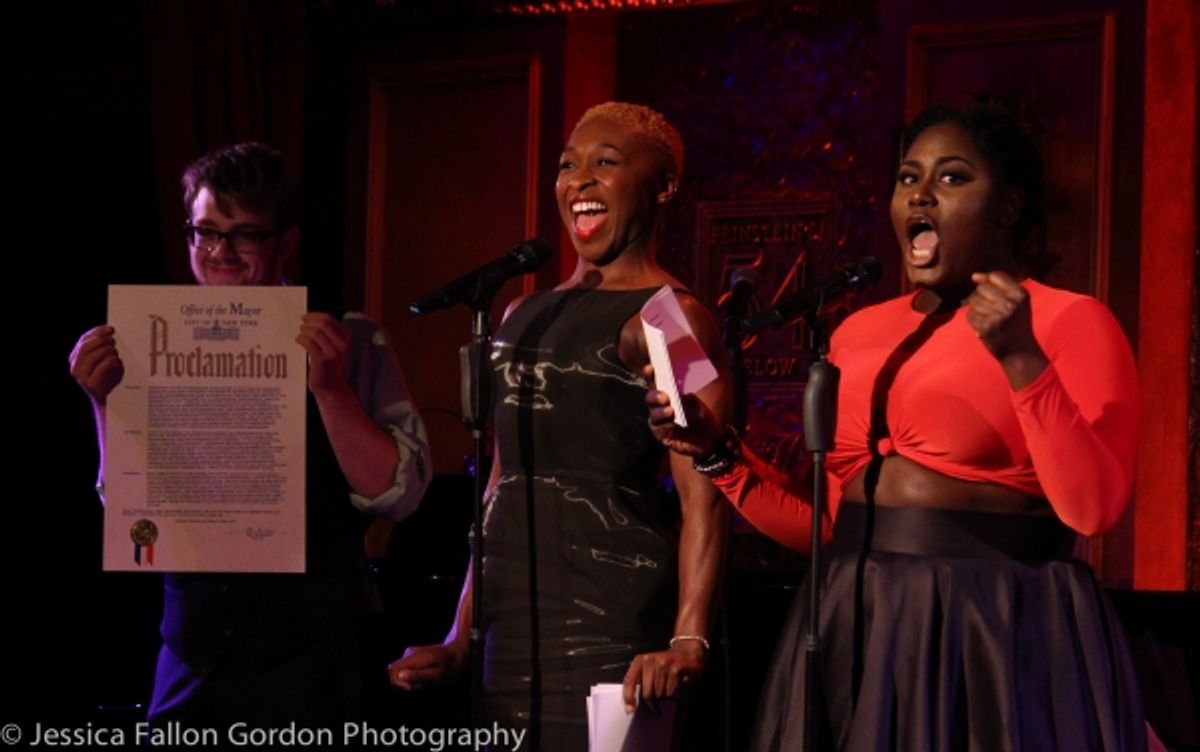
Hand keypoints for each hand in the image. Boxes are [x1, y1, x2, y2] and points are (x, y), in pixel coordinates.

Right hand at [69, 325, 123, 402]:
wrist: (108, 402)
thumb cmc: (107, 379)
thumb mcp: (102, 361)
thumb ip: (101, 347)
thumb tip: (108, 331)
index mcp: (75, 360)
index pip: (83, 341)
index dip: (96, 332)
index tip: (109, 328)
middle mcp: (75, 368)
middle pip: (87, 347)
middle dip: (102, 340)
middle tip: (113, 341)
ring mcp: (82, 377)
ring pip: (94, 356)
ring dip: (108, 351)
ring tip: (116, 354)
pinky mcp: (91, 384)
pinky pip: (103, 367)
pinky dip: (112, 362)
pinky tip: (117, 362)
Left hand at [296, 313, 350, 395]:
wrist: (332, 388)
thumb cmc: (330, 368)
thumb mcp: (334, 349)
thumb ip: (327, 336)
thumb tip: (311, 321)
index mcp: (345, 339)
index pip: (330, 319)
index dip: (315, 315)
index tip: (305, 317)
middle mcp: (341, 344)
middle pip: (323, 323)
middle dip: (309, 321)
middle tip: (301, 324)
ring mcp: (332, 352)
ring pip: (316, 332)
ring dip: (304, 330)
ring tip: (300, 333)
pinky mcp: (322, 360)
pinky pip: (309, 343)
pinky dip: (301, 339)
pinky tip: (298, 340)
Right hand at [388, 642, 467, 690]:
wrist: (457, 652)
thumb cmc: (449, 665)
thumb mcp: (437, 675)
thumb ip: (418, 676)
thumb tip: (400, 676)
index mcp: (414, 657)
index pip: (392, 671)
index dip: (399, 683)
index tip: (414, 686)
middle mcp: (409, 654)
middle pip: (396, 674)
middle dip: (408, 684)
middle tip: (426, 684)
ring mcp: (411, 655)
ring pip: (403, 675)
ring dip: (414, 681)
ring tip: (430, 679)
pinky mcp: (413, 658)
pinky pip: (409, 672)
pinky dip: (418, 678)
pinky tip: (429, 676)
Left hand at [621, 642, 705, 713]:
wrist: (687, 653)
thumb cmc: (666, 666)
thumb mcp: (650, 670)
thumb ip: (641, 682)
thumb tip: (631, 706)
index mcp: (640, 661)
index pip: (629, 681)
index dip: (628, 698)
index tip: (630, 710)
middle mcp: (650, 660)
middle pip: (647, 693)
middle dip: (652, 704)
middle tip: (656, 708)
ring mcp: (663, 663)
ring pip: (660, 694)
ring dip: (665, 697)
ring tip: (668, 690)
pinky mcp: (676, 668)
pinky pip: (671, 691)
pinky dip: (674, 693)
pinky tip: (676, 686)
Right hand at [643, 366, 722, 457]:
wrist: (710, 440)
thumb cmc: (702, 419)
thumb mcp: (697, 404)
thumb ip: (686, 398)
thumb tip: (677, 395)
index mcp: (668, 395)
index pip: (656, 383)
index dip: (651, 375)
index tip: (651, 368)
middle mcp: (661, 407)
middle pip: (650, 398)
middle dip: (654, 396)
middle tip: (664, 396)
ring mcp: (660, 422)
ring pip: (653, 415)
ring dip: (659, 412)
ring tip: (670, 410)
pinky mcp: (662, 435)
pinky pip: (658, 429)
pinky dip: (664, 426)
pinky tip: (671, 423)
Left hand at [967, 272, 1047, 388]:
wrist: (1020, 352)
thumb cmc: (1015, 324)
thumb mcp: (1015, 302)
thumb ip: (998, 285)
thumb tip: (974, 276)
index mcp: (1021, 294)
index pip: (995, 275)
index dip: (988, 282)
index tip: (992, 296)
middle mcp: (1011, 303)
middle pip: (982, 288)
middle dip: (982, 298)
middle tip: (992, 312)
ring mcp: (999, 315)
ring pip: (974, 301)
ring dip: (978, 311)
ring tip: (990, 320)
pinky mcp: (987, 327)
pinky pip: (970, 315)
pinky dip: (974, 322)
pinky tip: (985, 328)